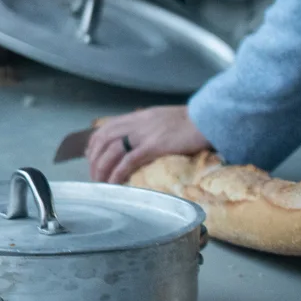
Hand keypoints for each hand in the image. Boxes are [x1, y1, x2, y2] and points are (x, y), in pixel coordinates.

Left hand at [88, 106, 213, 183]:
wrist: (209, 119)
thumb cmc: (190, 122)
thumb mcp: (161, 118)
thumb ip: (147, 126)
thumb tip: (138, 140)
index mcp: (137, 117)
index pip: (106, 128)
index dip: (94, 143)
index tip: (91, 156)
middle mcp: (136, 124)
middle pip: (103, 140)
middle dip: (94, 159)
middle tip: (93, 175)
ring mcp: (144, 134)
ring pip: (112, 151)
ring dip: (102, 168)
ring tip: (100, 183)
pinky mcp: (154, 146)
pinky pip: (129, 161)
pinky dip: (117, 172)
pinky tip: (114, 183)